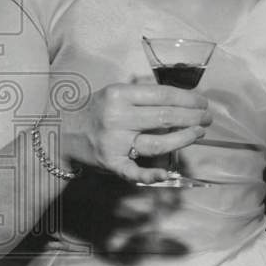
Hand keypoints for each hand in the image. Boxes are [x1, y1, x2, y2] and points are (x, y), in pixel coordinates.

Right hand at [61, 83, 211, 183]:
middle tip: (208, 118)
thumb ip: (142, 92)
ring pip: (156, 142)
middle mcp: (117, 117)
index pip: (162, 95)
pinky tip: (168, 174)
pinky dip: (151, 174)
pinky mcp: (109, 163)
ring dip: (182, 139)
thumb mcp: (113, 92)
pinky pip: (133, 171)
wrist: (58, 134)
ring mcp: (113, 142)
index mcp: (119, 95)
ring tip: (199, 133)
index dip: (188, 99)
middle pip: (164, 117)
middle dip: (192, 117)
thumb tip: (179, 95)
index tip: (203, 102)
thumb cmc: (94, 110)